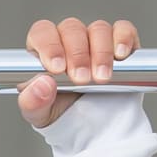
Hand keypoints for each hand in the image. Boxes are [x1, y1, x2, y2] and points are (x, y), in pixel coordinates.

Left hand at [21, 18, 137, 126]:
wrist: (92, 128)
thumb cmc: (61, 112)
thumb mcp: (39, 113)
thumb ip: (33, 101)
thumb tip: (43, 84)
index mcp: (44, 50)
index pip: (42, 32)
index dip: (49, 45)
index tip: (57, 67)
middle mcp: (69, 41)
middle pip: (72, 29)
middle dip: (77, 54)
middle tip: (81, 79)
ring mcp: (96, 40)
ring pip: (99, 29)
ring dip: (101, 52)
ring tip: (101, 77)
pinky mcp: (121, 45)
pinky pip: (124, 30)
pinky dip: (123, 38)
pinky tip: (120, 55)